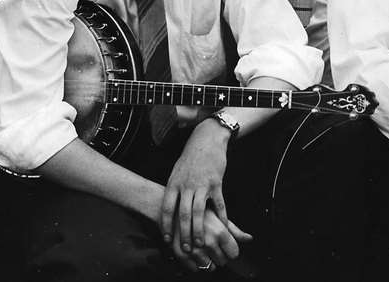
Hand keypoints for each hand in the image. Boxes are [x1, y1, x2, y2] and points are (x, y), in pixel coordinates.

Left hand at [161, 119, 230, 254]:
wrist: (206, 139)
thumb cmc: (190, 158)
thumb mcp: (176, 172)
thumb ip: (174, 190)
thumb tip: (168, 210)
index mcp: (174, 183)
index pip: (167, 209)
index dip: (166, 226)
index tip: (167, 239)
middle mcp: (187, 185)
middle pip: (183, 214)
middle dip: (183, 234)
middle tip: (185, 249)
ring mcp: (202, 184)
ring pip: (199, 212)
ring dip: (198, 230)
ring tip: (199, 244)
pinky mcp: (216, 183)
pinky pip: (219, 204)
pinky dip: (221, 218)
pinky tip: (222, 228)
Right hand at [170, 208, 252, 272]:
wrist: (174, 210)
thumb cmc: (198, 212)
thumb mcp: (219, 217)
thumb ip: (235, 230)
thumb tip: (249, 238)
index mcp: (219, 232)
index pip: (234, 253)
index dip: (230, 249)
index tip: (226, 245)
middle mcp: (208, 243)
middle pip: (222, 261)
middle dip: (219, 254)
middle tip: (212, 243)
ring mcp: (195, 251)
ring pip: (209, 267)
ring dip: (208, 260)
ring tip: (202, 246)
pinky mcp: (182, 256)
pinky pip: (195, 269)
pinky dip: (196, 263)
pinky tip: (194, 250)